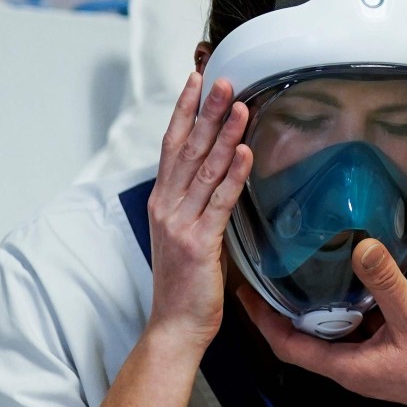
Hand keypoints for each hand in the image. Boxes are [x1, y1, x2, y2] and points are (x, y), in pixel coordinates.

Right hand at [147, 73, 252, 346]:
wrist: (175, 325)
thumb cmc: (185, 282)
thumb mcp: (186, 232)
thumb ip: (198, 202)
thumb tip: (221, 173)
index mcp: (162, 201)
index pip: (171, 145)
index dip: (183, 110)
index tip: (196, 80)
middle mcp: (166, 206)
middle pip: (187, 148)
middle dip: (206, 111)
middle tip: (223, 80)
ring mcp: (179, 224)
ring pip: (204, 169)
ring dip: (223, 134)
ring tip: (241, 106)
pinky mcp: (199, 243)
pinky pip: (219, 201)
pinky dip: (233, 175)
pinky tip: (244, 151)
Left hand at [239, 238, 406, 406]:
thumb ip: (385, 279)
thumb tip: (361, 246)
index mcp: (349, 367)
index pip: (287, 346)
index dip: (262, 320)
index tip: (245, 292)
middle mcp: (356, 366)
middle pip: (303, 337)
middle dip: (282, 308)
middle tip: (269, 275)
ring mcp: (373, 360)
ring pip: (330, 330)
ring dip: (314, 303)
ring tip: (300, 271)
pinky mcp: (391, 349)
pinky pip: (357, 324)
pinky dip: (346, 302)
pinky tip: (352, 277)